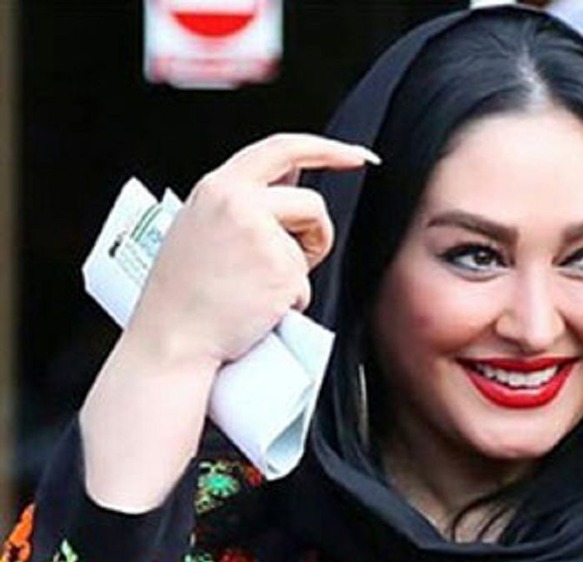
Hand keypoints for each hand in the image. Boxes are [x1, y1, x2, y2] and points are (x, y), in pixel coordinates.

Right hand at [126, 133, 377, 369]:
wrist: (173, 338)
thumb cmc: (183, 294)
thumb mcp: (200, 225)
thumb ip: (242, 200)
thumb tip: (286, 183)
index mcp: (217, 187)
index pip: (283, 148)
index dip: (326, 149)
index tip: (354, 156)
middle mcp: (239, 204)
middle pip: (311, 201)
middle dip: (317, 230)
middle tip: (304, 252)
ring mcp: (262, 236)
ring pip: (314, 241)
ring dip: (301, 266)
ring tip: (260, 286)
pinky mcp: (281, 270)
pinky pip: (306, 283)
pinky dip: (291, 299)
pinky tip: (258, 307)